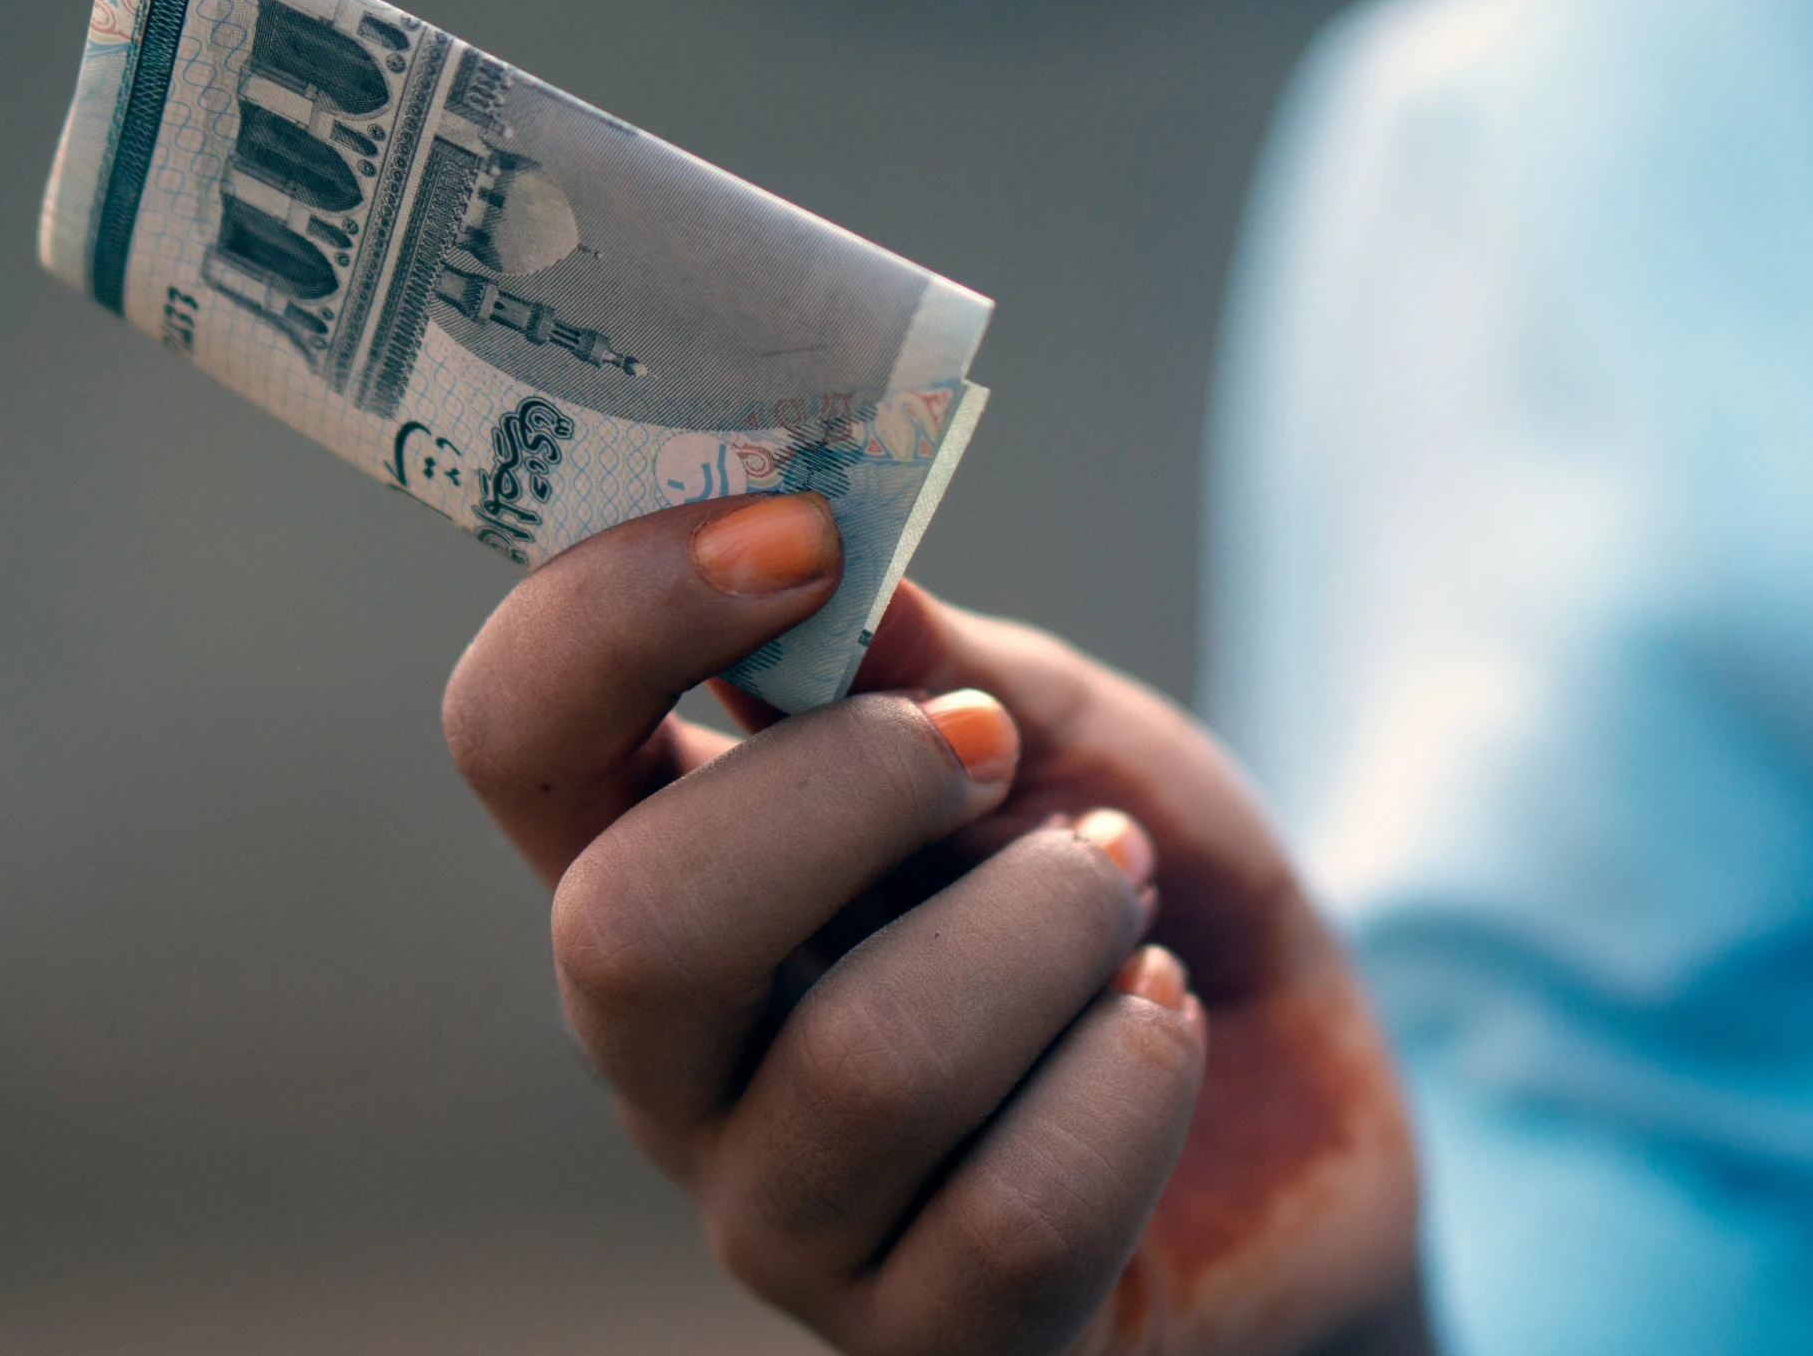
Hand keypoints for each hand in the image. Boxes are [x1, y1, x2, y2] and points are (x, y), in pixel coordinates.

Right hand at [443, 493, 1419, 1354]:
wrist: (1293, 1114)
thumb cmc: (1137, 899)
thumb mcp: (1063, 730)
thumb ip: (942, 660)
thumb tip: (838, 575)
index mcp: (671, 863)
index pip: (520, 739)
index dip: (611, 616)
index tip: (799, 538)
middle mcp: (677, 1057)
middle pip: (629, 933)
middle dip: (848, 795)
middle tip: (996, 755)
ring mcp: (782, 1216)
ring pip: (861, 1064)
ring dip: (1045, 928)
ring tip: (1123, 895)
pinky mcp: (924, 1343)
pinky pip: (1010, 1213)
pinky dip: (1130, 1073)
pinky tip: (1161, 1022)